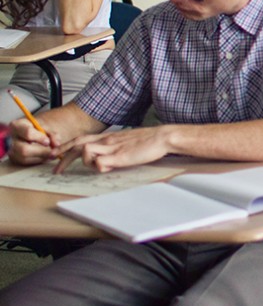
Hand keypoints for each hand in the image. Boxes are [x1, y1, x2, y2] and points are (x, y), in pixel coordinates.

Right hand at [8, 118, 58, 165]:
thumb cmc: (40, 130)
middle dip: (41, 151)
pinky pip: (26, 162)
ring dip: (41, 156)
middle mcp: (11, 138)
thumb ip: (54, 135)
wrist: (35, 135)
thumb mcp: (48, 129)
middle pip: (24, 149)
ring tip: (49, 151)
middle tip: (51, 150)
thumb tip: (56, 144)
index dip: (40, 138)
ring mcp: (12, 149)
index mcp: (17, 125)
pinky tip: (44, 155)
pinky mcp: (15, 158)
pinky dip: (38, 159)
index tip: (48, 142)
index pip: (28, 133)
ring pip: (25, 157)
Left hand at [54, 126, 171, 173]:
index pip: (80, 139)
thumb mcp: (126, 143)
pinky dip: (98, 166)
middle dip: (63, 156)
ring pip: (85, 151)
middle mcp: (106, 140)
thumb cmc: (148, 141)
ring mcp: (112, 148)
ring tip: (94, 166)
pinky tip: (106, 168)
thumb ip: (113, 150)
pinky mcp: (120, 156)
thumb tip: (105, 159)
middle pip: (77, 144)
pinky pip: (100, 161)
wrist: (162, 137)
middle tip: (56, 168)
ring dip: (84, 161)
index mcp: (108, 137)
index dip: (66, 147)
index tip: (57, 154)